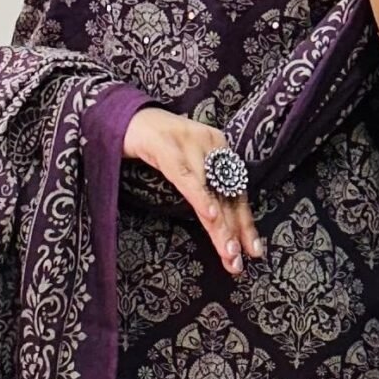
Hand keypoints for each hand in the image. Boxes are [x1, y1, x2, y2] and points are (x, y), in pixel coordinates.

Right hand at [122, 105, 262, 276]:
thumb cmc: (157, 146)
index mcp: (219, 148)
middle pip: (226, 194)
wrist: (126, 116)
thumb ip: (204, 188)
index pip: (236, 192)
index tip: (253, 252)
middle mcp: (210, 144)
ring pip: (209, 191)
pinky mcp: (166, 146)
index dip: (245, 223)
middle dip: (234, 232)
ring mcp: (189, 143)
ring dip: (219, 225)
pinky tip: (210, 216)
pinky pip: (185, 176)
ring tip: (227, 251)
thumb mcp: (187, 165)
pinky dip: (198, 197)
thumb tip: (220, 223)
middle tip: (238, 262)